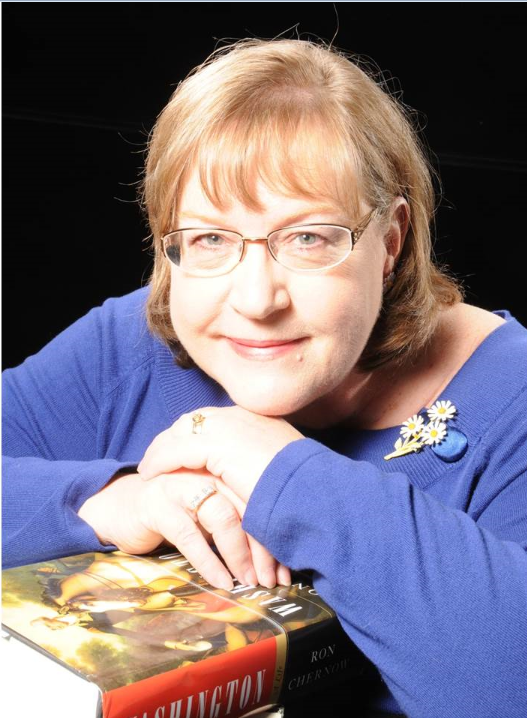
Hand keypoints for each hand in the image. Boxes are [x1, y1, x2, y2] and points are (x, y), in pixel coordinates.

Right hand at [78, 469, 269, 589]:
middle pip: (247, 505)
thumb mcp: (210, 510)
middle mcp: (205, 470)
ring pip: (223, 516)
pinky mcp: (158, 505)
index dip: (275, 532)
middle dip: (263, 547)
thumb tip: (274, 554)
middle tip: (273, 579)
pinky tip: (220, 580)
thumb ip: (238, 518)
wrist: (120, 507)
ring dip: (239, 554)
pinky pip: (190, 535)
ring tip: (250, 580)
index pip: (259, 496)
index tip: (286, 567)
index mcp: (223, 467)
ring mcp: (181, 485)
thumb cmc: (174, 510)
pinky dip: (209, 561)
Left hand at [138, 406, 303, 510]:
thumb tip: (247, 473)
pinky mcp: (214, 444)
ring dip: (162, 450)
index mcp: (258, 418)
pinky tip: (150, 474)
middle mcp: (242, 416)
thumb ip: (259, 461)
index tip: (180, 449)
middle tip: (157, 456)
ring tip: (148, 468)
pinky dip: (160, 461)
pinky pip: (176, 450)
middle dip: (173, 438)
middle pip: (194, 421)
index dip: (193, 434)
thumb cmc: (300, 488)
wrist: (308, 492)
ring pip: (181, 432)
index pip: (214, 420)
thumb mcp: (279, 468)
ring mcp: (228, 426)